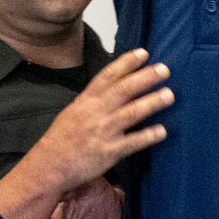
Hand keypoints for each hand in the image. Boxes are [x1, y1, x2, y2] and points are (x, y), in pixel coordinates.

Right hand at [32, 50, 173, 191]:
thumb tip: (115, 86)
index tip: (144, 53)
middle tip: (164, 69)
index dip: (127, 63)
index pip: (108, 76)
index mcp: (86, 100)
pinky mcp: (109, 152)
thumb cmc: (62, 138)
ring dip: (152, 102)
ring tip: (169, 95)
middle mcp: (96, 112)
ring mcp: (103, 132)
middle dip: (145, 78)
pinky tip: (162, 131)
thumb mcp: (74, 111)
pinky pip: (132, 142)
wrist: (49, 165)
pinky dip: (147, 136)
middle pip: (124, 90)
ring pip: (131, 113)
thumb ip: (94, 99)